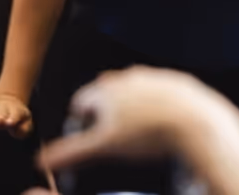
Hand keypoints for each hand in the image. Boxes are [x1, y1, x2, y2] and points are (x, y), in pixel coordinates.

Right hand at [0, 93, 33, 137]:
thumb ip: (24, 129)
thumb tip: (15, 130)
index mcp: (16, 112)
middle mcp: (4, 110)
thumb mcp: (26, 123)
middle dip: (0, 119)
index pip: (14, 116)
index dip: (12, 119)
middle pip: (1, 115)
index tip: (10, 123)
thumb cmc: (19, 116)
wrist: (10, 102)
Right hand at [38, 67, 236, 169]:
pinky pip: (160, 93)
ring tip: (135, 131)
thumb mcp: (103, 147)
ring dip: (130, 107)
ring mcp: (155, 77)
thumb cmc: (148, 134)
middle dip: (104, 113)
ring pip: (134, 92)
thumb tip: (42, 161)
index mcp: (107, 89)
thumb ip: (69, 153)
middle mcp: (130, 77)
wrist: (196, 124)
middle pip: (106, 94)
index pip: (80, 103)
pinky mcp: (178, 82)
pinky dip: (156, 106)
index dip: (79, 123)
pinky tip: (160, 123)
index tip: (84, 136)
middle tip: (110, 135)